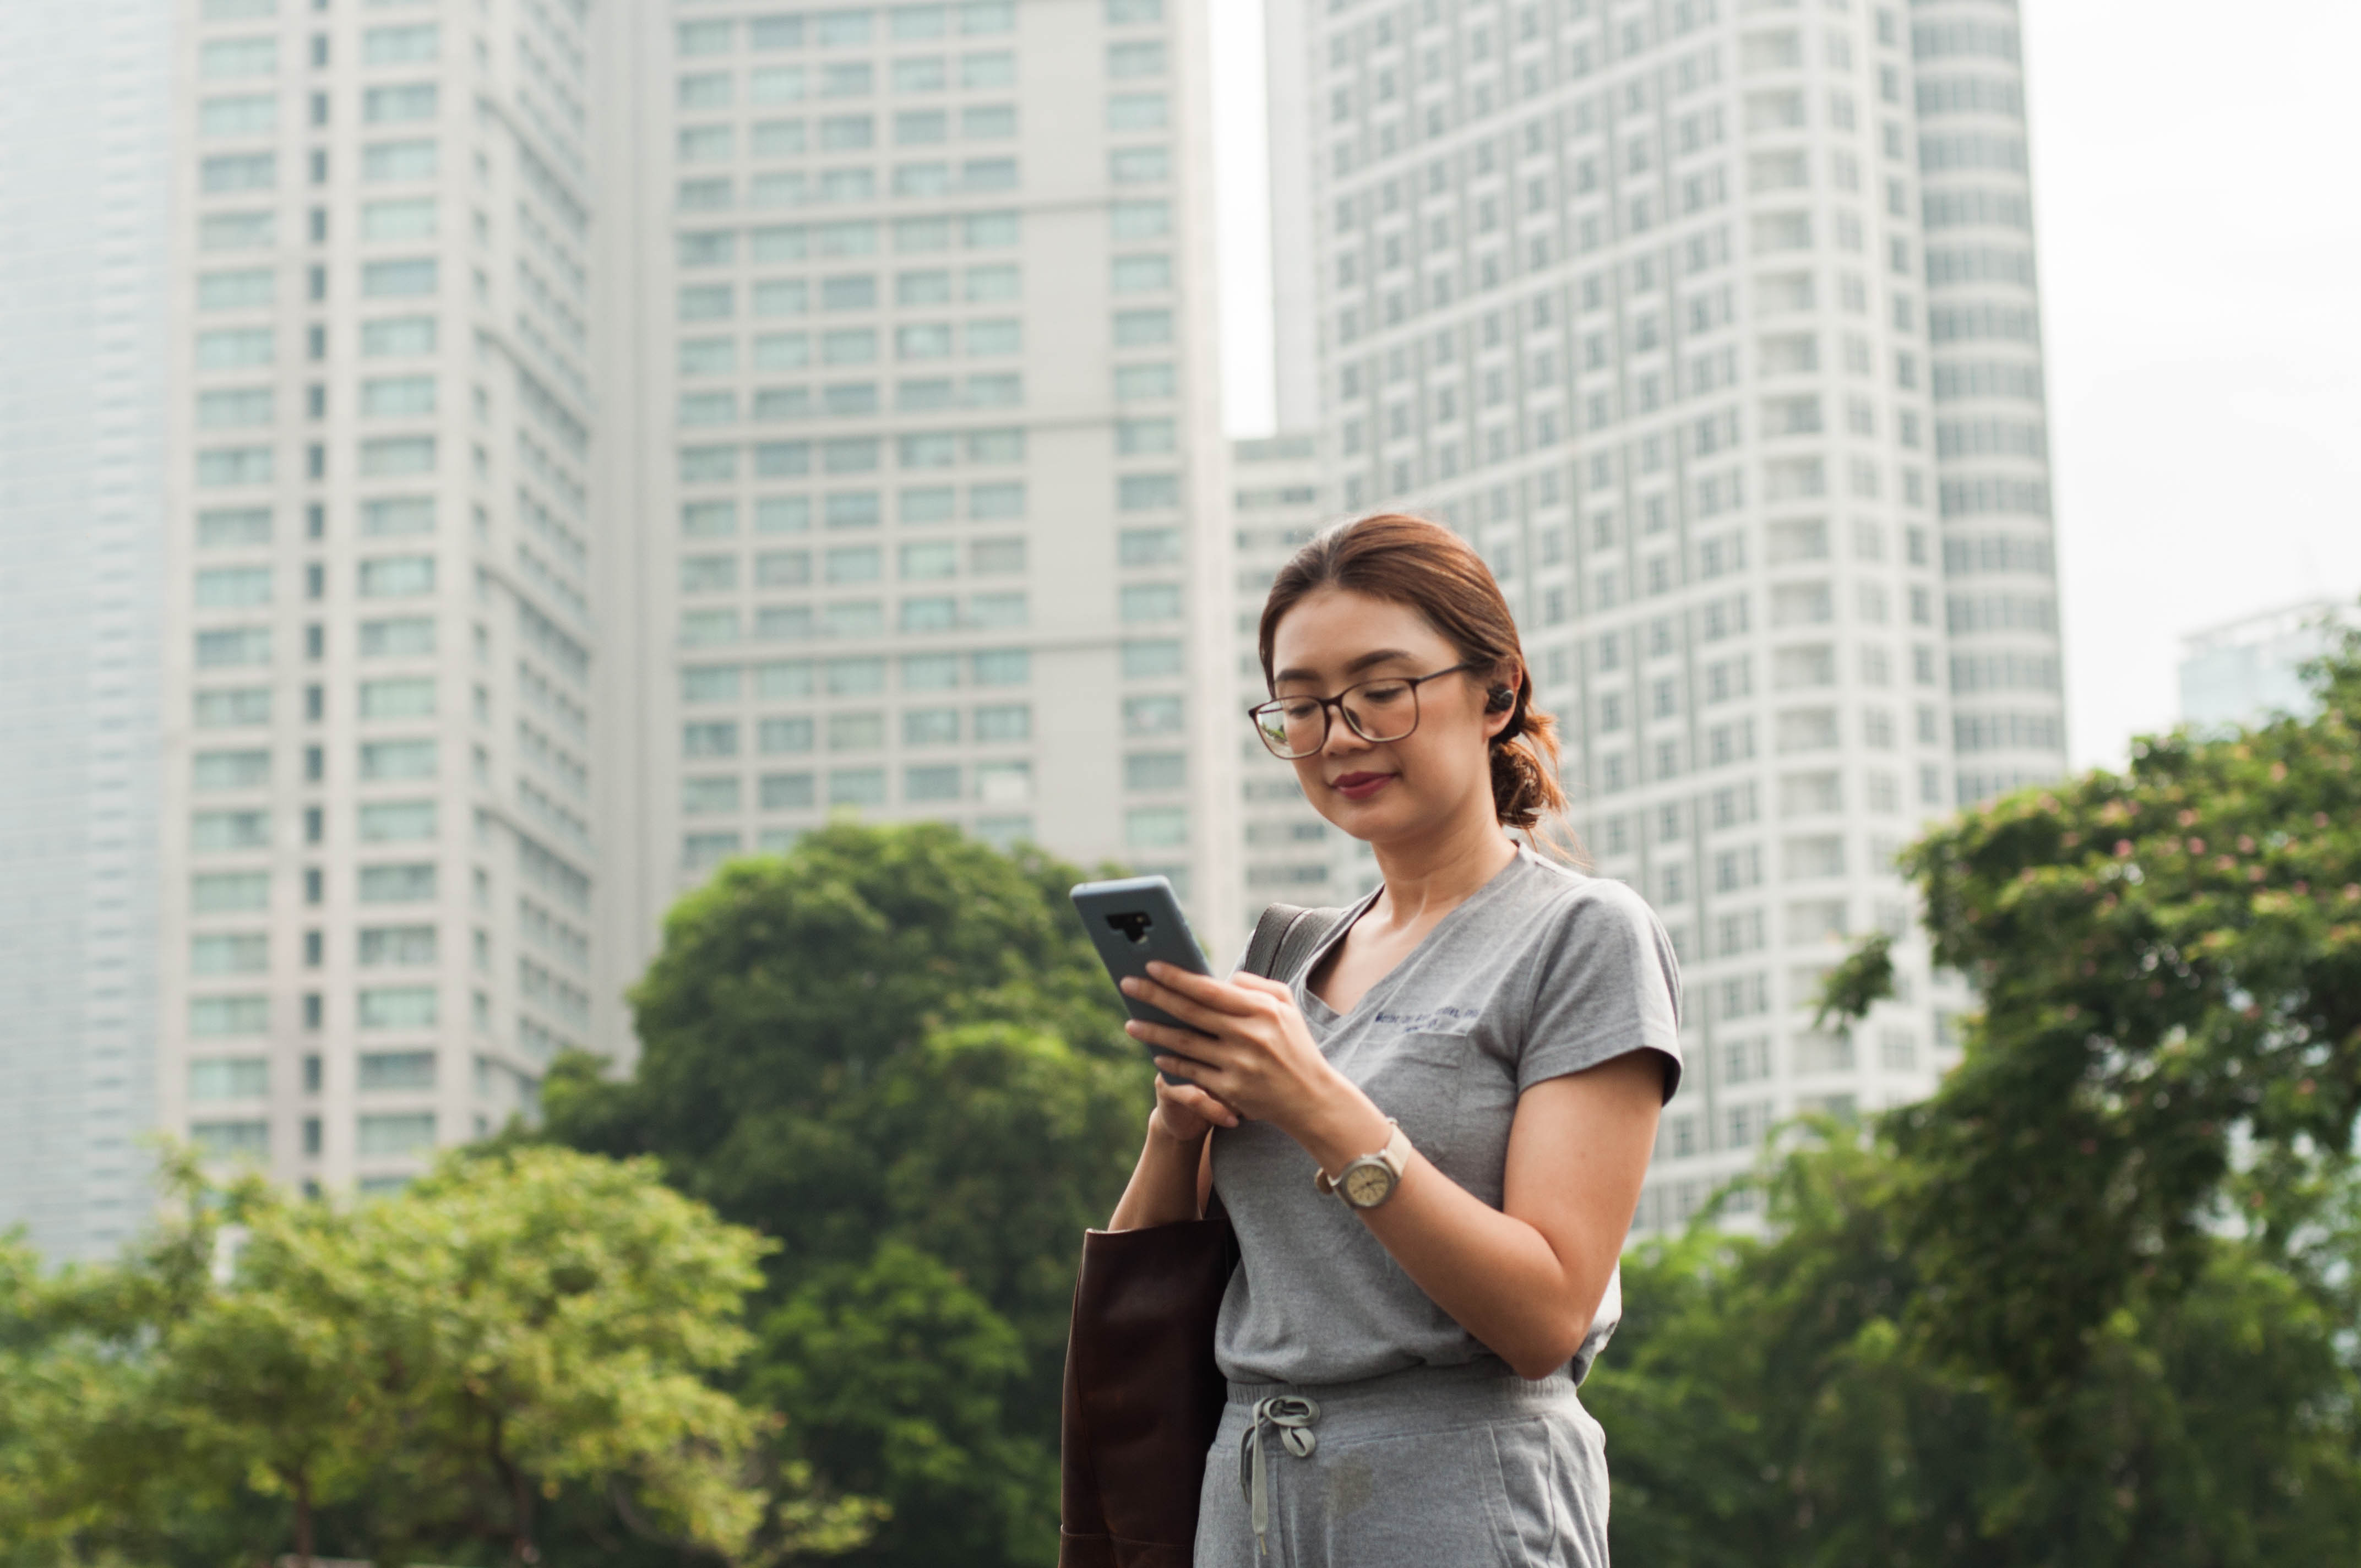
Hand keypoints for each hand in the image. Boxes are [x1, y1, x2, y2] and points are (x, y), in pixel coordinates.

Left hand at [1121, 964, 1380, 1158]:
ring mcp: (1238, 1064)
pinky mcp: (1231, 1089)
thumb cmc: (1295, 1046)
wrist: (1311, 1098)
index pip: (1210, 988)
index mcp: (1262, 1010)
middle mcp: (1249, 1035)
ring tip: (1130, 1023)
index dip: (1177, 977)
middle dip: (1154, 996)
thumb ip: (1255, 986)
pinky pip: (1192, 1072)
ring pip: (1185, 1043)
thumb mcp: (1286, 1007)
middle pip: (1190, 1012)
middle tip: (1126, 985)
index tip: (1151, 965)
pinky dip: (1171, 1063)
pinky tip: (1156, 1054)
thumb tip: (1219, 978)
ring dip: (1153, 1032)